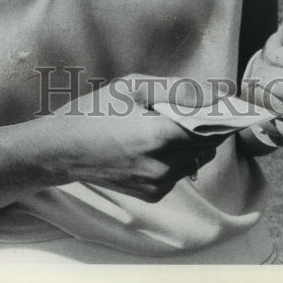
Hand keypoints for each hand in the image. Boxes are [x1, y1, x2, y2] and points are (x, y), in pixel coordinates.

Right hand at [51, 73, 219, 201]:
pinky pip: (179, 173)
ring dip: (191, 143)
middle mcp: (162, 166)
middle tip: (185, 108)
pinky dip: (177, 157)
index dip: (218, 115)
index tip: (220, 103)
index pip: (209, 129)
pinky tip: (154, 143)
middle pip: (206, 146)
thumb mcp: (132, 87)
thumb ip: (178, 89)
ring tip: (164, 124)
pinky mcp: (152, 194)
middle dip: (204, 127)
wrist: (62, 150)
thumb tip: (217, 93)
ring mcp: (158, 184)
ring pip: (195, 160)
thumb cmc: (95, 111)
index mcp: (158, 136)